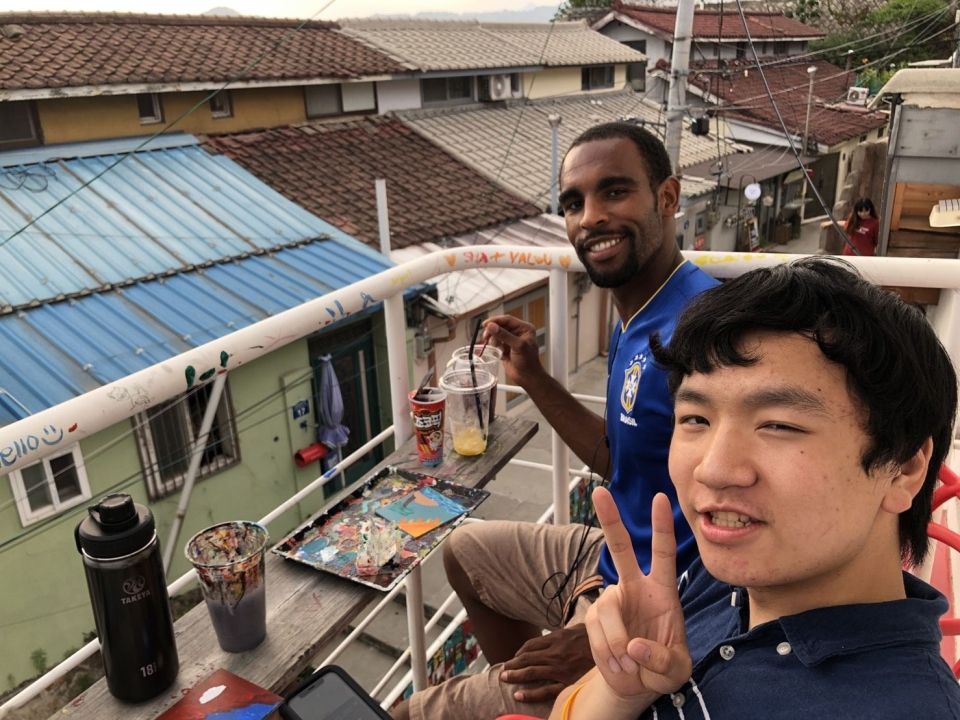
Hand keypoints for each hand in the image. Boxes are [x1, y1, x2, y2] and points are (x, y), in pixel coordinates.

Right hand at [482, 315, 544, 386]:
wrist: (527, 377)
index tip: (486, 324)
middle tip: (486, 336)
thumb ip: (504, 335)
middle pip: (500, 325)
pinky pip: (495, 342)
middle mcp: (517, 332)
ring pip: (496, 333)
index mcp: (524, 328)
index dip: (496, 320)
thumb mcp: (518, 346)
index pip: (507, 320)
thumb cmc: (529, 362)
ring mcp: (510, 340)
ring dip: (492, 338)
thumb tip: (492, 326)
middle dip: (492, 330)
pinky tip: (495, 349)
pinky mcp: (505, 347)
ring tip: (493, 345)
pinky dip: (492, 344)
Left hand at [499, 625, 592, 702]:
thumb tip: (552, 637)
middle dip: (512, 665)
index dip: (519, 652)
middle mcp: (555, 653)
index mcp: (557, 639)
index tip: (513, 658)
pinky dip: (530, 694)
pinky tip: (519, 695)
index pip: (531, 646)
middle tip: (502, 671)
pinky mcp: (567, 682)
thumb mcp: (577, 630)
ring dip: (515, 676)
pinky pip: (545, 690)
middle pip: (527, 658)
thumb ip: (562, 635)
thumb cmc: (595, 639)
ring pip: (532, 672)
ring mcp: (560, 668)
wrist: (613, 648)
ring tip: (504, 678)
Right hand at [585, 488, 690, 701]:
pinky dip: (607, 653)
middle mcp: (635, 588)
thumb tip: (634, 646)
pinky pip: (596, 632)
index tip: (659, 498)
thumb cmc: (664, 668)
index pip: (663, 553)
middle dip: (610, 520)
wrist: (636, 684)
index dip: (661, 527)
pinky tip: (618, 663)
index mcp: (663, 592)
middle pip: (620, 549)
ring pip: (607, 608)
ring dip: (616, 641)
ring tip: (628, 663)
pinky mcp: (594, 618)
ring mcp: (612, 602)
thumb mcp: (676, 670)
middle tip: (598, 491)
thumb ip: (661, 660)